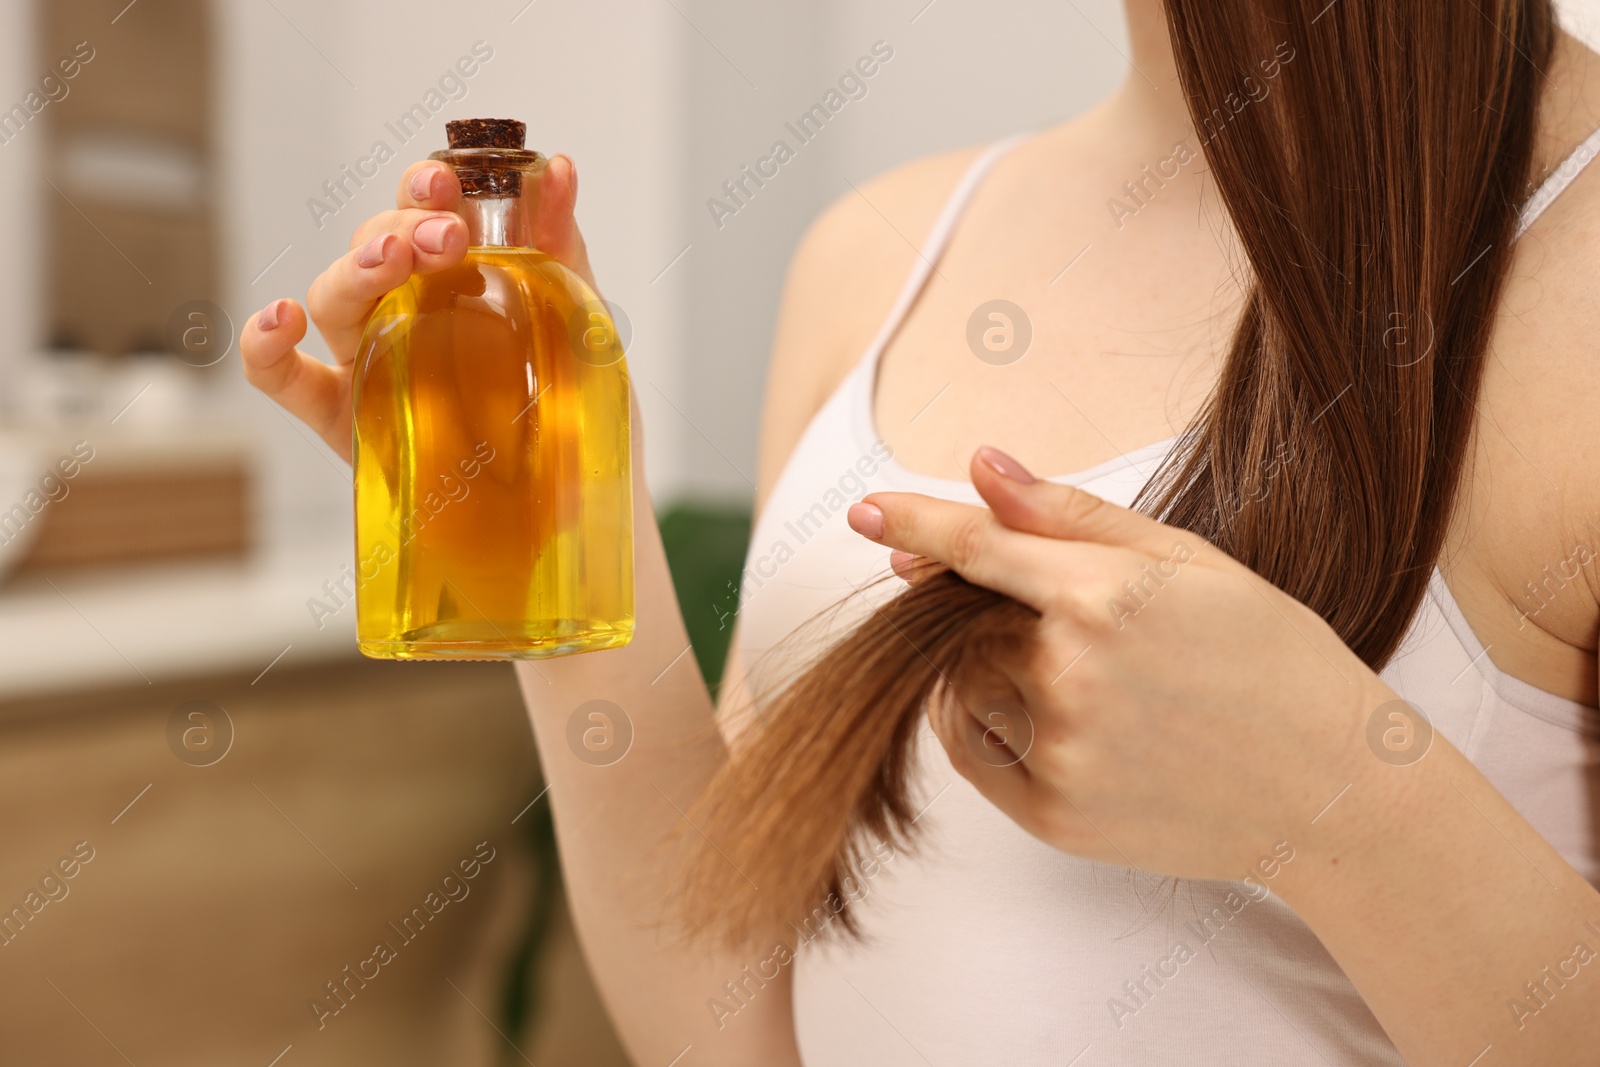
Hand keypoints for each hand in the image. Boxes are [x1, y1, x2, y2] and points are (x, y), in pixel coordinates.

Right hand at [239, 155, 598, 462]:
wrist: (572, 511)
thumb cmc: (574, 421)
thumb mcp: (581, 333)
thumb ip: (562, 253)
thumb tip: (559, 168)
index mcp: (457, 282)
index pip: (426, 215)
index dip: (427, 191)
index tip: (450, 188)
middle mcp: (405, 314)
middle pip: (376, 247)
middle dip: (402, 227)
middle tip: (446, 237)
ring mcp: (370, 365)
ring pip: (333, 298)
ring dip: (355, 268)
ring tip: (390, 262)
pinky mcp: (344, 422)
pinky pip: (284, 378)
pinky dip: (266, 344)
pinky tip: (280, 319)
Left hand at [845, 446, 1397, 881]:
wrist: (1334, 791)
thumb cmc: (1271, 659)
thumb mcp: (1190, 563)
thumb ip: (1073, 517)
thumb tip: (983, 468)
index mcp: (1105, 597)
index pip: (979, 547)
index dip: (917, 522)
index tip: (863, 510)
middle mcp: (1070, 675)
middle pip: (964, 622)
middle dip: (983, 608)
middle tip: (1058, 617)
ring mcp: (1058, 751)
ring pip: (963, 687)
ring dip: (990, 668)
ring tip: (1088, 677)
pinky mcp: (1051, 816)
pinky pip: (974, 751)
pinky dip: (991, 724)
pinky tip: (1066, 720)